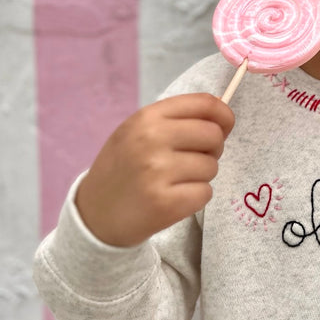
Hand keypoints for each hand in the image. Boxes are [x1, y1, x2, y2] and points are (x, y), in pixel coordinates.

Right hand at [75, 94, 234, 246]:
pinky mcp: (166, 203)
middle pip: (214, 134)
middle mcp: (151, 140)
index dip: (223, 115)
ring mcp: (158, 172)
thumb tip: (223, 116)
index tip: (224, 126)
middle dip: (212, 149)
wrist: (95, 216)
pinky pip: (205, 193)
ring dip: (201, 176)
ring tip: (175, 181)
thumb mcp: (137, 131)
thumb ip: (176, 119)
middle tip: (191, 160)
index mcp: (146, 117)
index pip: (205, 103)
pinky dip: (195, 198)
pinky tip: (173, 198)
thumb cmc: (123, 168)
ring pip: (212, 166)